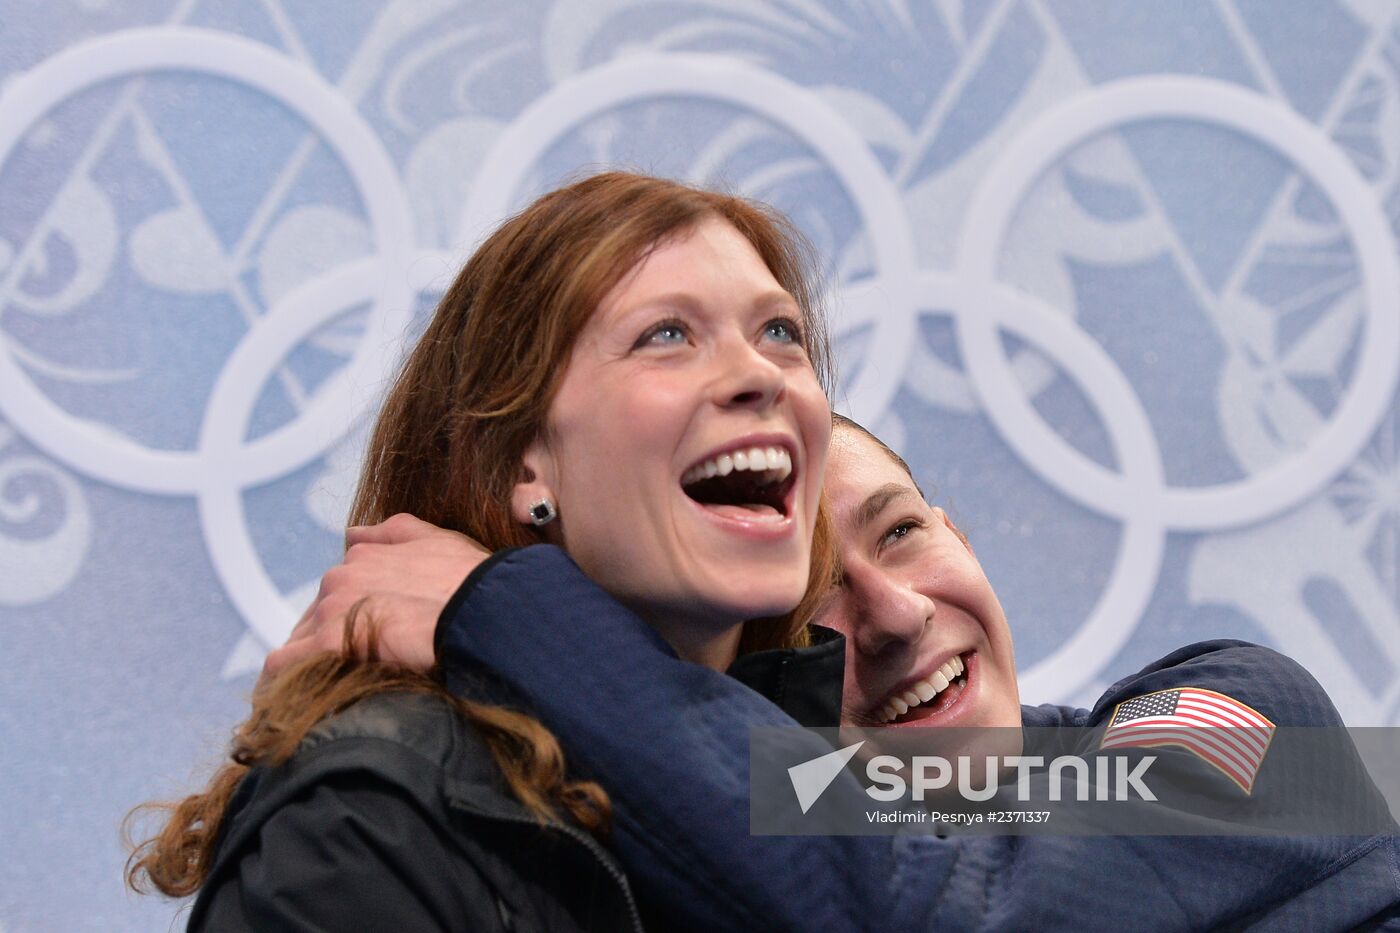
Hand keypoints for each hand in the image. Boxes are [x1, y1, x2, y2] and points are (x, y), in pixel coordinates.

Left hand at [259, 513, 489, 685]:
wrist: (485, 613)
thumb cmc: (473, 582)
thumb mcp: (438, 541)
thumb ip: (392, 534)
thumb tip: (353, 533)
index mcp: (364, 554)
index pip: (338, 588)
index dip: (350, 616)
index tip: (364, 638)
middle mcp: (341, 576)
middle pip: (316, 616)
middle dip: (329, 640)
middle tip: (355, 670)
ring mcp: (332, 609)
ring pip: (299, 641)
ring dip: (308, 664)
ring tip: (327, 691)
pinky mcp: (328, 644)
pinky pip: (282, 666)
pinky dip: (283, 682)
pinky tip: (290, 700)